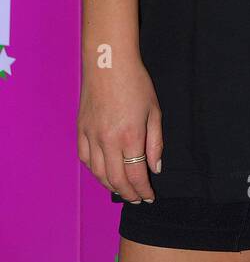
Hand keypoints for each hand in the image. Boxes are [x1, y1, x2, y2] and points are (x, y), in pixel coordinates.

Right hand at [77, 50, 162, 202]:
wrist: (109, 63)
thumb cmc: (136, 83)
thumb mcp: (155, 111)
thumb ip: (155, 143)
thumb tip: (155, 168)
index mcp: (130, 136)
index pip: (136, 175)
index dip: (143, 190)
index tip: (149, 197)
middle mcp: (108, 140)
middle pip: (116, 180)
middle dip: (128, 194)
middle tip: (137, 199)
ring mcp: (91, 136)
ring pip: (98, 173)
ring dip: (111, 186)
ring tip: (122, 190)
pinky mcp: (81, 130)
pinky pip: (85, 159)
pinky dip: (95, 171)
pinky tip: (104, 173)